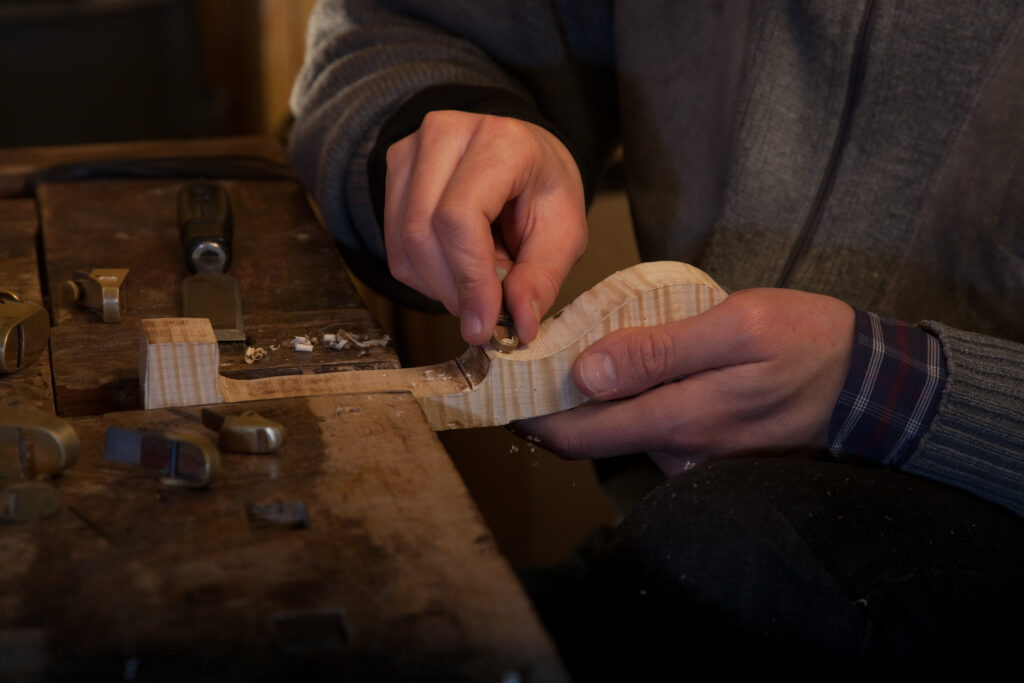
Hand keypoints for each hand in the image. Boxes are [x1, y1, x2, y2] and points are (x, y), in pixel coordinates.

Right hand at [384, 110, 586, 344]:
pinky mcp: (393, 172)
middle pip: (423, 233)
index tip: (484, 324)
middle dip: (454, 291)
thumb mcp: (564, 233)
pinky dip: (426, 277)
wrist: (523, 156)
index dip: (469, 277)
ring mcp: (412, 150)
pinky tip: (457, 269)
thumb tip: (520, 323)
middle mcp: (446, 134)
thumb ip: (542, 278)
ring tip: (479, 283)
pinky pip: (395, 248)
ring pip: (404, 246)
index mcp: (500, 141)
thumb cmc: (543, 188)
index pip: (460, 215)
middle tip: (486, 314)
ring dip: (440, 287)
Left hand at [515, 288, 855, 475]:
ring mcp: (694, 460)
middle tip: (523, 363)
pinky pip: (651, 431)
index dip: (528, 416)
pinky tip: (625, 370)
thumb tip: (586, 374)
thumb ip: (659, 352)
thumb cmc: (806, 344)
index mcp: (677, 421)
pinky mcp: (709, 454)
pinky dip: (627, 404)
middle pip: (590, 438)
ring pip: (620, 433)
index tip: (497, 387)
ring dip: (590, 401)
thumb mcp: (736, 328)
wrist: (871, 386)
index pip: (576, 435)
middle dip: (548, 407)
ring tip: (569, 352)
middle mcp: (677, 452)